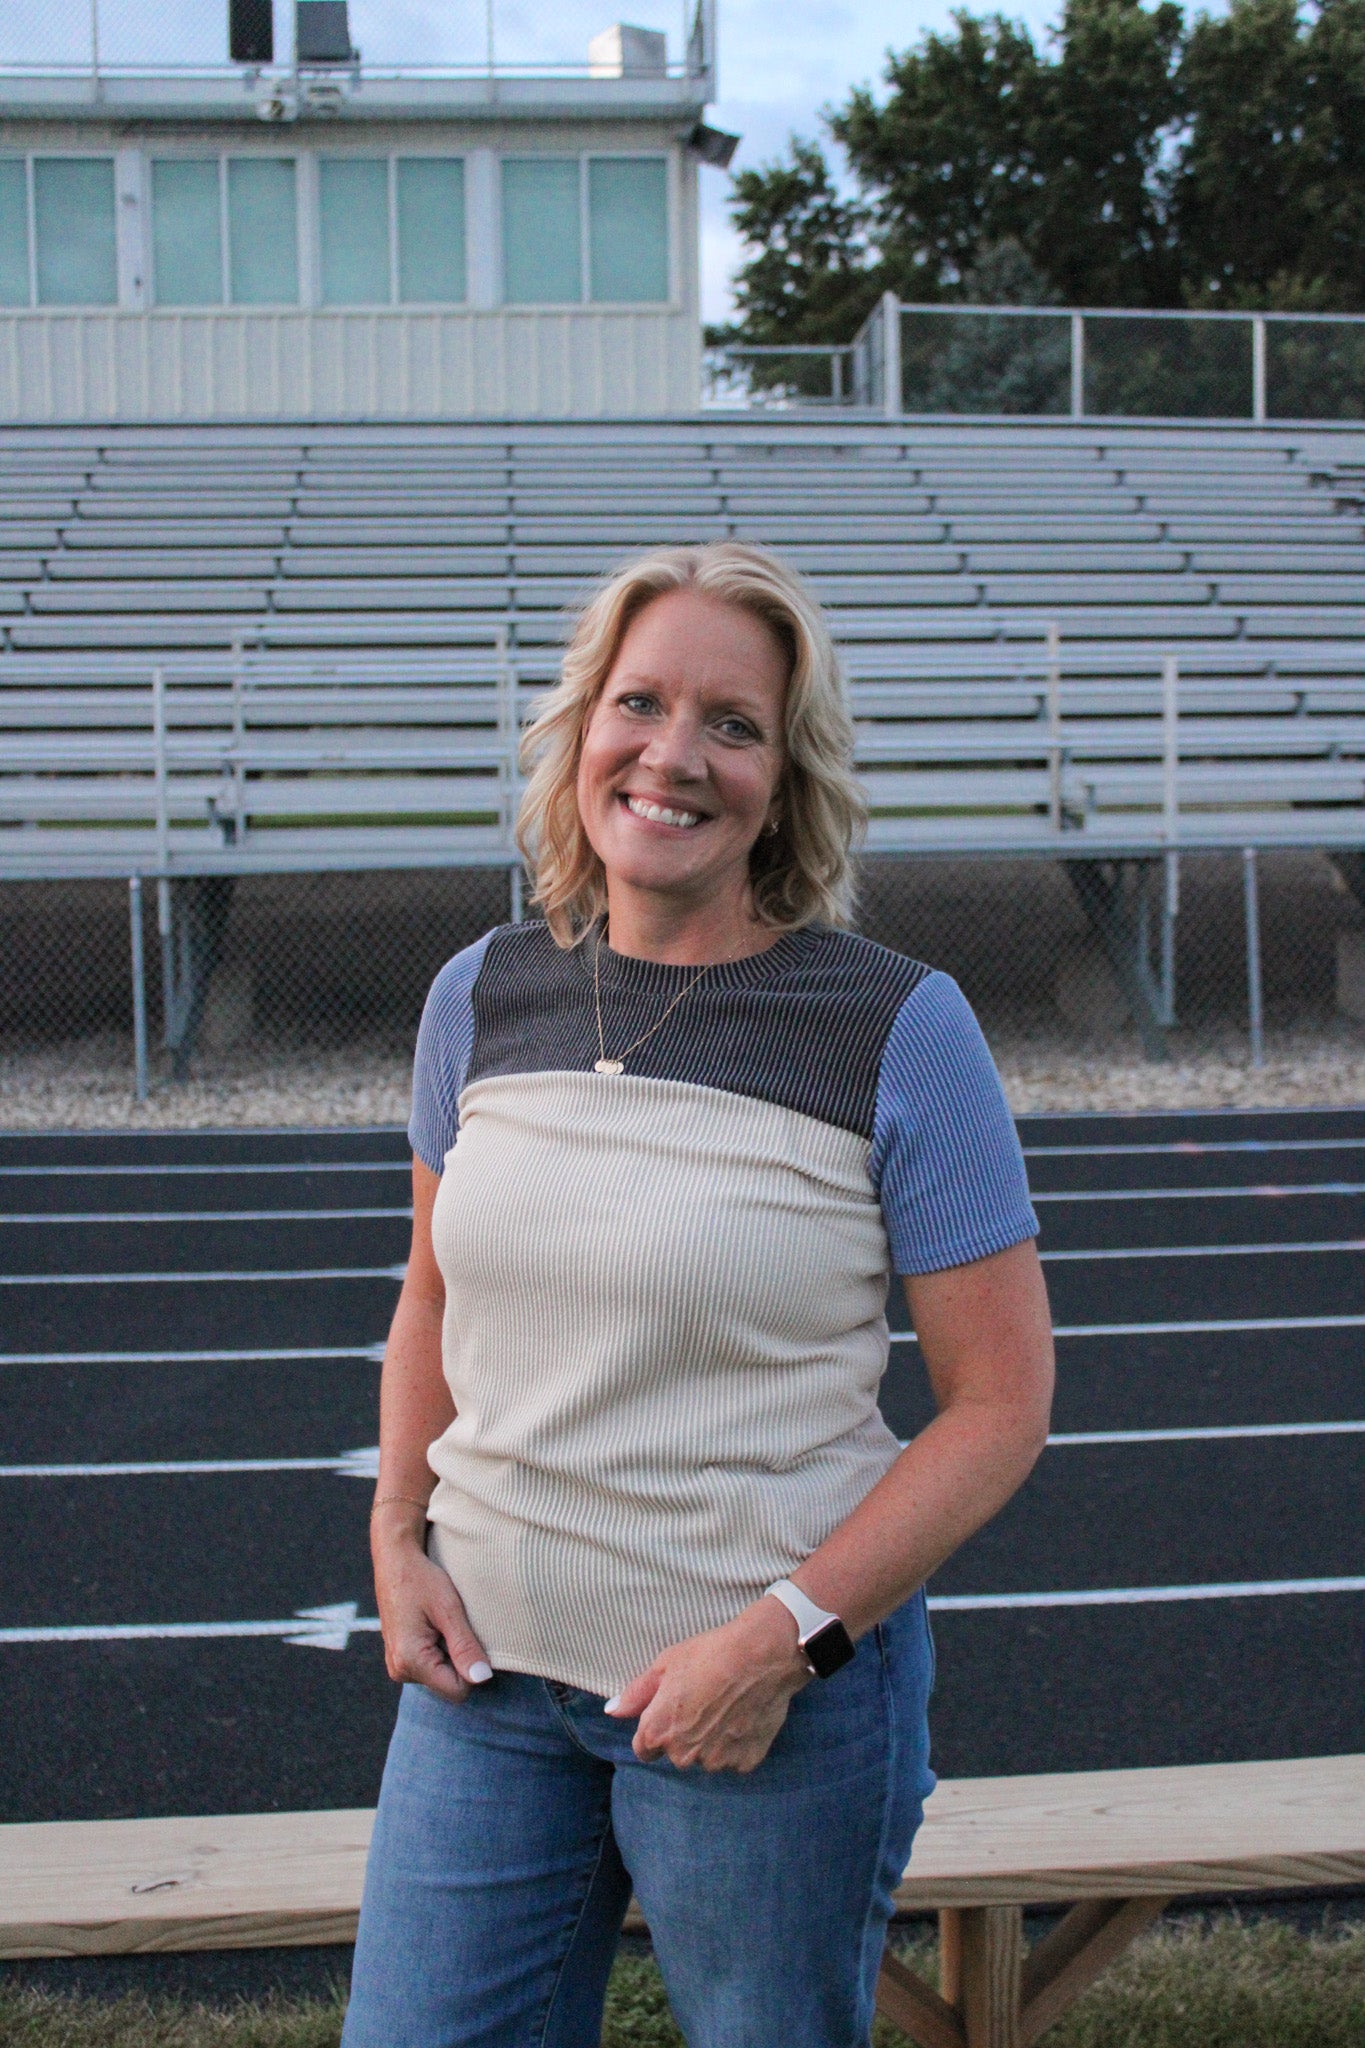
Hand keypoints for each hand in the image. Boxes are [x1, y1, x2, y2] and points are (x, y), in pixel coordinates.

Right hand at [371, 1507, 491, 1703]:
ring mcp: (397, 1666)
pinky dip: (439, 1649)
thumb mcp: (449, 1609)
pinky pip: (430, 1667)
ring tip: (442, 1622)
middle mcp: (399, 1670)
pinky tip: (434, 1625)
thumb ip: (465, 1646)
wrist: (395, 1559)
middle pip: (449, 1685)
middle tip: (453, 1624)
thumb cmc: (422, 1579)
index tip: (469, 1635)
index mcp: (410, 1661)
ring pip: (441, 1676)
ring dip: (449, 1653)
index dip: (473, 1667)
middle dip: (460, 1660)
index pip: (458, 1690)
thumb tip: (482, 1679)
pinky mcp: (399, 1658)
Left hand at [605, 1596, 810, 1772]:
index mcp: (658, 1732)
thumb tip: (611, 1710)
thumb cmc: (710, 1654)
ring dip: (712, 1741)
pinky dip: (737, 1744)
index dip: (656, 1728)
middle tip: (703, 1702)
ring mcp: (716, 1761)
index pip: (644, 1749)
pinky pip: (734, 1758)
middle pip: (677, 1754)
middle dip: (685, 1735)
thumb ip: (636, 1693)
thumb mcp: (665, 1664)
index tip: (672, 1710)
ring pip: (707, 1757)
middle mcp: (684, 1755)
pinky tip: (743, 1715)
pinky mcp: (745, 1762)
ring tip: (726, 1706)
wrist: (762, 1656)